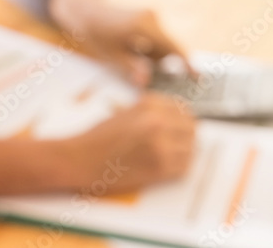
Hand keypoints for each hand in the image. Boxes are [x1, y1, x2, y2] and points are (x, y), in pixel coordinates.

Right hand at [0, 93, 195, 195]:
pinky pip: (184, 167)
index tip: (179, 129)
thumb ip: (151, 113)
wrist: (80, 158)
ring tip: (170, 157)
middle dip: (186, 137)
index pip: (183, 110)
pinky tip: (166, 167)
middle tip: (177, 145)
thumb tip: (177, 121)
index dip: (182, 122)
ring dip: (184, 154)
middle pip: (191, 128)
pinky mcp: (160, 166)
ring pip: (191, 148)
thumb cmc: (99, 137)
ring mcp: (160, 144)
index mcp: (149, 104)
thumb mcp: (126, 113)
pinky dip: (179, 168)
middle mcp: (158, 120)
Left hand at [48, 0, 190, 84]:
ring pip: (161, 44)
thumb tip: (146, 81)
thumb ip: (131, 68)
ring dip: (155, 58)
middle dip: (165, 65)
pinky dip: (150, 49)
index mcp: (144, 26)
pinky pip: (155, 38)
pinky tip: (133, 54)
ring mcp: (149, 15)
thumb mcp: (111, 55)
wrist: (84, 11)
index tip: (198, 78)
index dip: (187, 64)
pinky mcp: (146, 16)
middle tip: (160, 81)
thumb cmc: (95, 34)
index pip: (173, 49)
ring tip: (134, 62)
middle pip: (168, 48)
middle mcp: (151, 18)